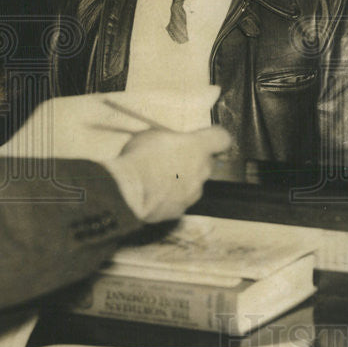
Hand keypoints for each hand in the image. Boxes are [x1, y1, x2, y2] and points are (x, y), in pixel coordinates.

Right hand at [105, 126, 231, 222]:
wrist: (125, 192)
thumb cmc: (139, 157)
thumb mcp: (155, 135)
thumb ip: (173, 140)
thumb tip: (174, 144)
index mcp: (199, 146)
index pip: (222, 138)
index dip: (214, 138)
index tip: (205, 138)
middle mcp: (203, 170)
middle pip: (206, 163)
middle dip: (193, 161)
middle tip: (171, 160)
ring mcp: (194, 193)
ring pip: (194, 184)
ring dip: (182, 181)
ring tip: (158, 180)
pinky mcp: (181, 211)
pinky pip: (180, 202)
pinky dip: (170, 199)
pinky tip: (153, 196)